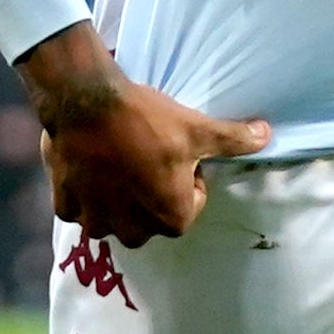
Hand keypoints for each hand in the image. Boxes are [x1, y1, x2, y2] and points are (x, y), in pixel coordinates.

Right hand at [19, 27, 269, 243]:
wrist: (85, 102)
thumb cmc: (147, 120)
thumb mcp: (197, 128)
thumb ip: (234, 139)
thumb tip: (267, 136)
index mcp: (172, 218)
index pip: (190, 205)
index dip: (187, 177)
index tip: (175, 153)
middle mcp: (134, 231)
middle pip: (150, 217)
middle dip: (151, 194)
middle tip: (146, 155)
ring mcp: (96, 221)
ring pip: (113, 219)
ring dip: (116, 200)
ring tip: (115, 162)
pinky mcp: (65, 207)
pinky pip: (78, 209)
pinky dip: (83, 195)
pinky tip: (88, 166)